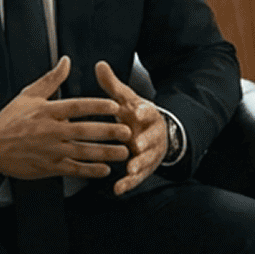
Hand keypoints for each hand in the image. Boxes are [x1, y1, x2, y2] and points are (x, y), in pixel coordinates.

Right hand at [0, 56, 128, 179]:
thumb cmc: (10, 119)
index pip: (77, 106)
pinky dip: (90, 170)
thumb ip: (52, 79)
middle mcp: (50, 131)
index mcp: (47, 111)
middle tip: (127, 131)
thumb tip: (66, 61)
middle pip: (84, 130)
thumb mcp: (29, 94)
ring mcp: (50, 150)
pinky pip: (73, 169)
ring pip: (82, 152)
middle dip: (108, 131)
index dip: (97, 106)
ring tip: (123, 152)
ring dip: (105, 153)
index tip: (116, 105)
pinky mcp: (48, 167)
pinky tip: (104, 170)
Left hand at [95, 60, 169, 194]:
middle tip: (137, 146)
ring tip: (130, 171)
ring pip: (147, 160)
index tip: (138, 112)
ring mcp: (150, 152)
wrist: (155, 133)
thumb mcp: (126, 99)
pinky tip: (118, 189)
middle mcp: (152, 134)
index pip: (148, 111)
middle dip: (145, 143)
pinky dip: (129, 183)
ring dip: (139, 166)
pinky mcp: (145, 168)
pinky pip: (138, 177)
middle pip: (151, 139)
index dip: (144, 112)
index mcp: (148, 115)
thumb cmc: (136, 115)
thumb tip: (99, 64)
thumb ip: (113, 85)